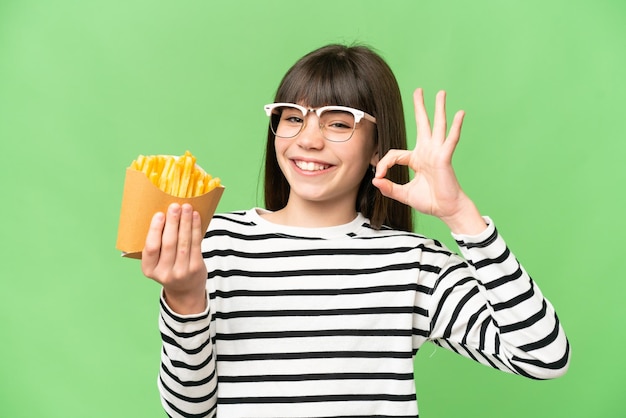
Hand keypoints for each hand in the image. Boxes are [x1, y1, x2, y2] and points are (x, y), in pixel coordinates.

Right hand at [141, 203, 206, 313]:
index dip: (155, 230)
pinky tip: (195, 217)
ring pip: (184, 242)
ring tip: (186, 207)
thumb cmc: (169, 268)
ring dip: (186, 222)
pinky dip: (196, 228)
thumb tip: (165, 214)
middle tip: (175, 206)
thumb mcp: (157, 262)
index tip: (160, 214)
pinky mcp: (195, 268)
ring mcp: (181, 272)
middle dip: (173, 222)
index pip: (151, 248)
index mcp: (149, 269)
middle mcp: (164, 273)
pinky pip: (196, 244)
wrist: (185, 290)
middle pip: (169, 243)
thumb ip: (158, 244)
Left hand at [373, 88, 485, 233]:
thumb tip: (375, 181)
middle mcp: (427, 152)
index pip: (395, 154)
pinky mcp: (445, 158)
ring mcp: (437, 153)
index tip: (379, 176)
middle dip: (420, 107)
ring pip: (437, 126)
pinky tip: (460, 114)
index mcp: (417, 159)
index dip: (383, 164)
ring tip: (441, 93)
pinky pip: (450, 139)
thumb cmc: (430, 201)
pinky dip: (456, 126)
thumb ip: (389, 188)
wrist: (446, 210)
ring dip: (439, 108)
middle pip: (422, 125)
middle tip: (418, 91)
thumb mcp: (404, 195)